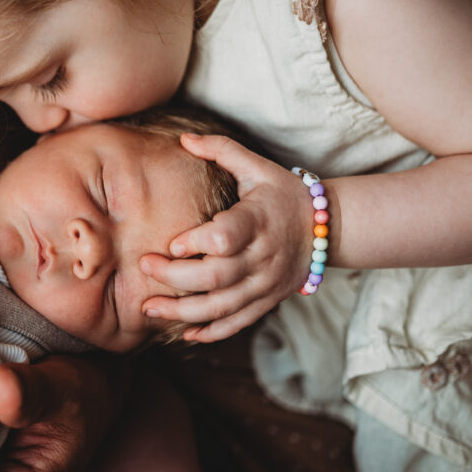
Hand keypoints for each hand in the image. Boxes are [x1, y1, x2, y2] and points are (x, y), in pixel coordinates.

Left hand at [139, 133, 315, 341]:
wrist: (327, 227)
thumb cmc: (282, 193)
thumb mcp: (257, 166)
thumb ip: (221, 149)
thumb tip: (183, 138)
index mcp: (258, 220)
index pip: (228, 237)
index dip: (199, 243)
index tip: (173, 243)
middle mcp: (263, 256)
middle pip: (218, 277)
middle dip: (176, 277)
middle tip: (145, 266)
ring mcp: (266, 283)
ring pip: (223, 306)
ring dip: (183, 312)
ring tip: (149, 308)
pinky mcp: (267, 301)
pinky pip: (238, 323)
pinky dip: (211, 332)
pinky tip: (185, 333)